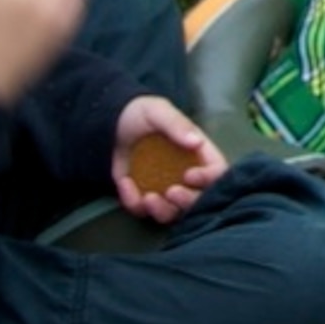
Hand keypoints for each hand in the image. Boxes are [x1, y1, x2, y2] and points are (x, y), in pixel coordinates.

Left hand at [112, 96, 224, 222]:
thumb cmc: (139, 113)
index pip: (217, 172)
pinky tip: (125, 183)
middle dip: (187, 201)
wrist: (107, 123)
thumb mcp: (158, 111)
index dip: (209, 179)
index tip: (189, 175)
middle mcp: (186, 175)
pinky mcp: (142, 196)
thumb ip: (177, 125)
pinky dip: (134, 203)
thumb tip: (196, 142)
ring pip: (173, 212)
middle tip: (171, 192)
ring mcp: (164, 188)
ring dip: (163, 210)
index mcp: (197, 153)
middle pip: (199, 199)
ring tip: (148, 198)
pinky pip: (143, 211)